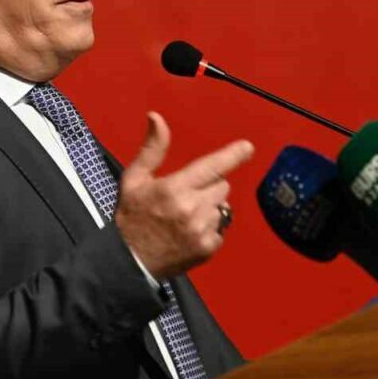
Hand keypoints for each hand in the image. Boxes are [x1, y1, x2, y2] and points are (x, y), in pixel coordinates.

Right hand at [115, 112, 254, 279]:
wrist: (129, 261)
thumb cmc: (131, 217)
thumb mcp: (134, 179)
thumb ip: (152, 148)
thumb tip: (156, 117)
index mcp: (174, 188)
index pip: (212, 166)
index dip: (232, 155)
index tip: (248, 147)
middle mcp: (192, 208)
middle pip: (222, 186)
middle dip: (209, 187)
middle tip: (186, 196)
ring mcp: (202, 230)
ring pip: (223, 207)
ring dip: (210, 208)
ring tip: (185, 217)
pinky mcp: (207, 248)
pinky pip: (221, 229)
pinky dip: (210, 229)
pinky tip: (189, 233)